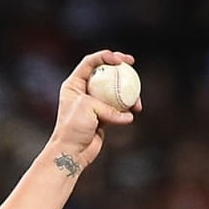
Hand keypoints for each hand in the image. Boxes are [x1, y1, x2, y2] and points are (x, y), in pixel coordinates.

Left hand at [49, 50, 141, 169]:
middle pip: (104, 72)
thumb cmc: (73, 128)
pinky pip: (119, 107)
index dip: (105, 56)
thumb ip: (107, 105)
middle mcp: (83, 91)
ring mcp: (94, 103)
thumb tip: (127, 115)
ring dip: (128, 91)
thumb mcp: (87, 108)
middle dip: (119, 65)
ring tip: (136, 100)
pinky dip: (127, 108)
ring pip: (114, 90)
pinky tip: (134, 112)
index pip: (90, 63)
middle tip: (132, 62)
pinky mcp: (102, 116)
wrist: (71, 152)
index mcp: (73, 85)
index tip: (119, 60)